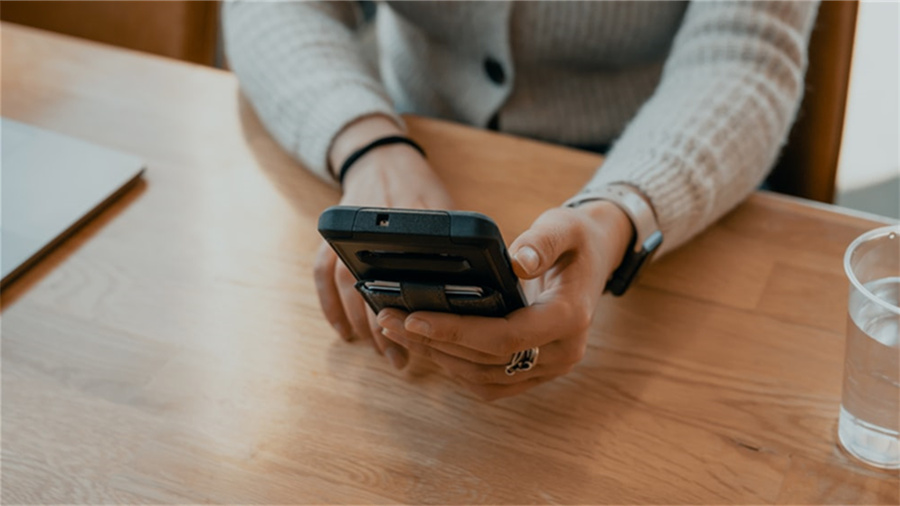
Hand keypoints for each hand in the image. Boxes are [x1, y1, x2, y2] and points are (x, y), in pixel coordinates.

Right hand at [314, 115, 454, 369]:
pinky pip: (322, 276)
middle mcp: (373, 229)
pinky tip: (345, 334)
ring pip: (346, 286)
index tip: (424, 335)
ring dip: (362, 325)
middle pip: (372, 286)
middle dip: (386, 328)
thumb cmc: (421, 188)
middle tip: (400, 359)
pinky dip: (330, 308)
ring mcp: (347, 234)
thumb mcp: (447, 210)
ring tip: (381, 352)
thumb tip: (485, 290)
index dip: (415, 308)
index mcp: (409, 221)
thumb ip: (458, 244)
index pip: (409, 270)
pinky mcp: (330, 238)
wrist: (382, 158)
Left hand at [377, 201, 632, 399]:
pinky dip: (455, 368)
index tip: (413, 317)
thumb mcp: (563, 226)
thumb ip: (542, 241)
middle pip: (487, 361)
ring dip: (437, 358)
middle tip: (387, 320)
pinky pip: (489, 384)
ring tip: (396, 330)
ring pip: (483, 378)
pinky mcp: (534, 373)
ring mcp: (549, 368)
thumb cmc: (574, 240)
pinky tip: (426, 346)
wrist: (593, 260)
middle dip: (433, 342)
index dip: (456, 330)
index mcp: (570, 317)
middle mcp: (562, 352)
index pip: (506, 336)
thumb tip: (517, 262)